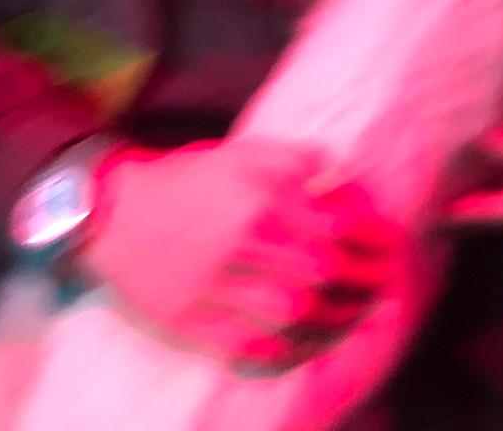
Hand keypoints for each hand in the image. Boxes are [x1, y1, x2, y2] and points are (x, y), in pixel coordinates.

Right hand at [80, 139, 403, 371]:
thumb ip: (299, 163)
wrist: (109, 208)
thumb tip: (345, 185)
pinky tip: (303, 343)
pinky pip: (249, 346)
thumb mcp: (244, 152)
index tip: (392, 250)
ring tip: (351, 316)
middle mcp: (242, 239)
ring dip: (332, 320)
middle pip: (323, 273)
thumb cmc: (186, 177)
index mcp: (260, 194)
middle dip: (362, 283)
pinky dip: (284, 351)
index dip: (373, 243)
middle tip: (383, 288)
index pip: (337, 227)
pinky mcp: (190, 320)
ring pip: (293, 314)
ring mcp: (215, 284)